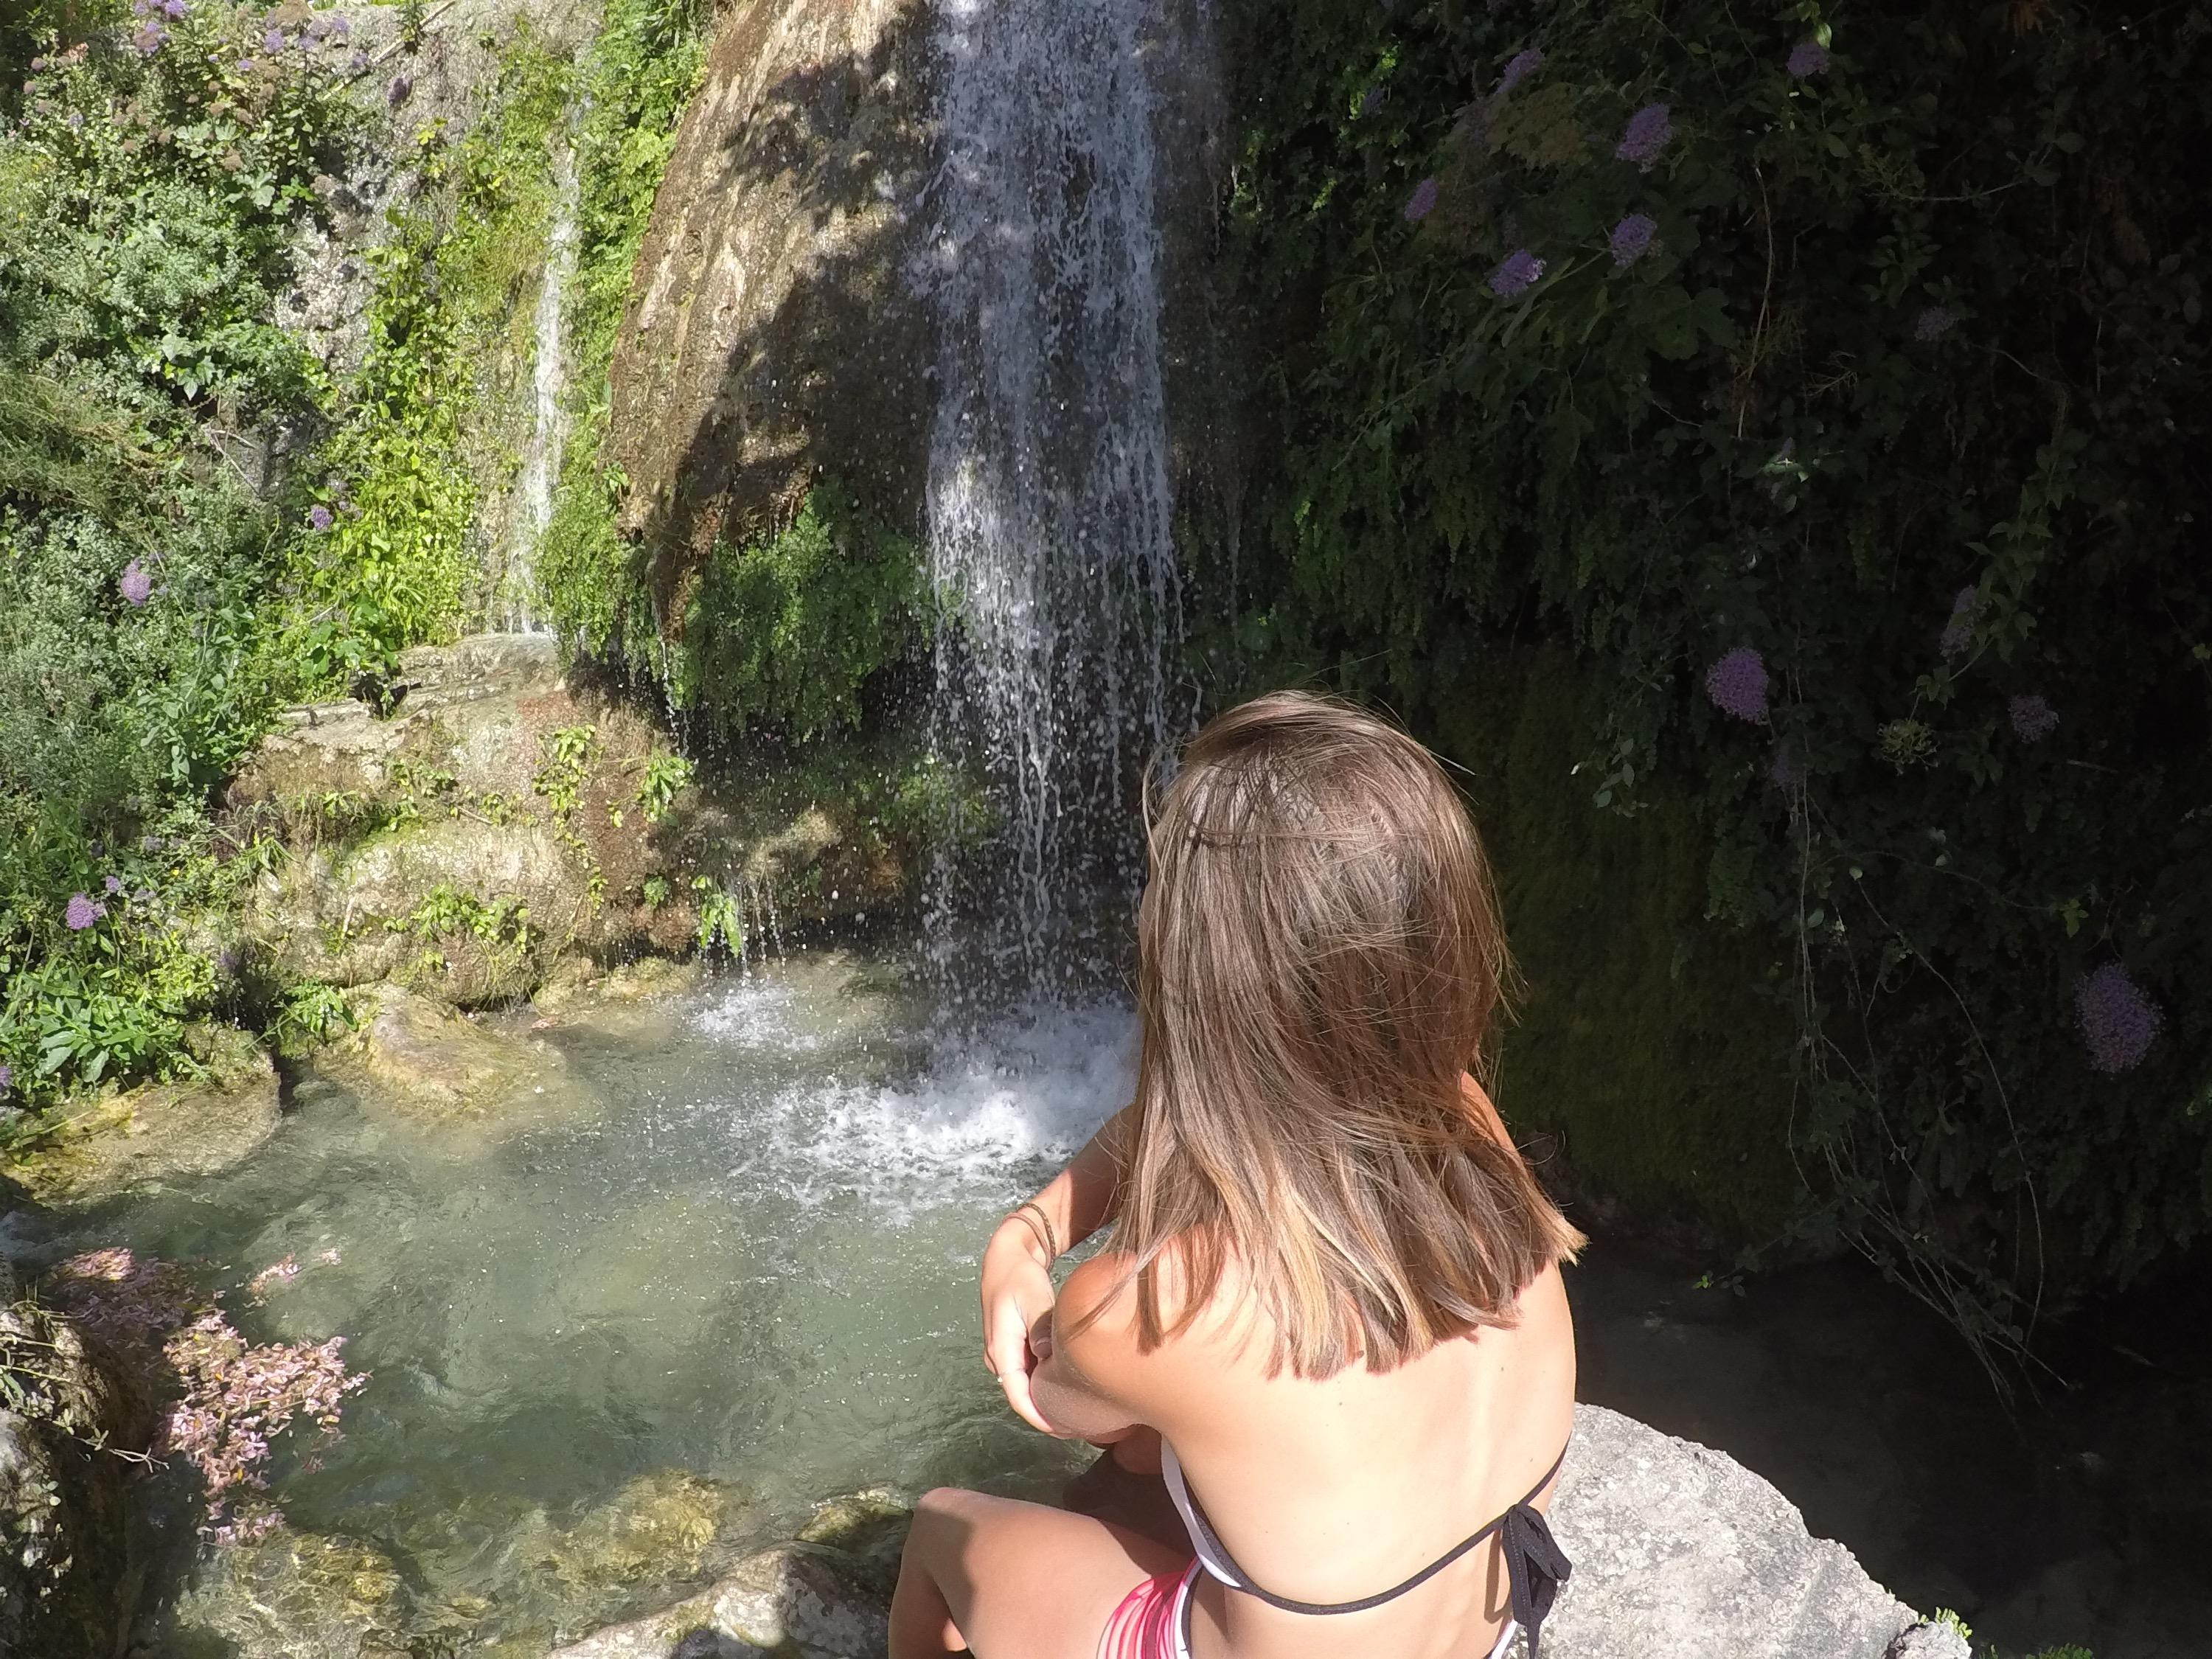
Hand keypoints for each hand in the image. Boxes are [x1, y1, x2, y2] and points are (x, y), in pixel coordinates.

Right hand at [980, 1218, 1058, 1433]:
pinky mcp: (1014, 1348)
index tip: (1062, 1430)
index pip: (1017, 1394)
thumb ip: (1040, 1325)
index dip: (1038, 1416)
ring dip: (1045, 1401)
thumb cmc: (1019, 1276)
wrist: (1005, 1259)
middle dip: (1045, 1414)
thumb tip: (1045, 1354)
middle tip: (1079, 1426)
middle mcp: (999, 1357)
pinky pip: (1028, 1374)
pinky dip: (1044, 1385)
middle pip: (1021, 1395)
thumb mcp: (1032, 1296)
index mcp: (1001, 1349)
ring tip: (1076, 1413)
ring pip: (1025, 1386)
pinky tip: (1065, 1388)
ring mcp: (1005, 1354)